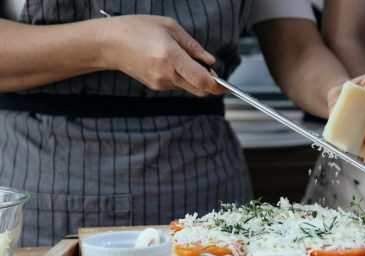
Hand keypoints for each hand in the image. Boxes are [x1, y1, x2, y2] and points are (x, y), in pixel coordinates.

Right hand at [99, 15, 225, 95]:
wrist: (108, 44)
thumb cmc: (136, 29)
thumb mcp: (169, 27)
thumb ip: (193, 46)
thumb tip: (210, 61)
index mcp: (172, 58)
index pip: (203, 81)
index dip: (219, 86)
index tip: (228, 85)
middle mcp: (167, 75)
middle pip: (200, 90)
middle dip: (212, 86)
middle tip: (216, 74)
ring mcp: (161, 84)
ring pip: (189, 88)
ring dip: (196, 79)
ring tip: (186, 59)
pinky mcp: (156, 87)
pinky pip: (178, 85)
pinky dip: (184, 78)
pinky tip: (173, 63)